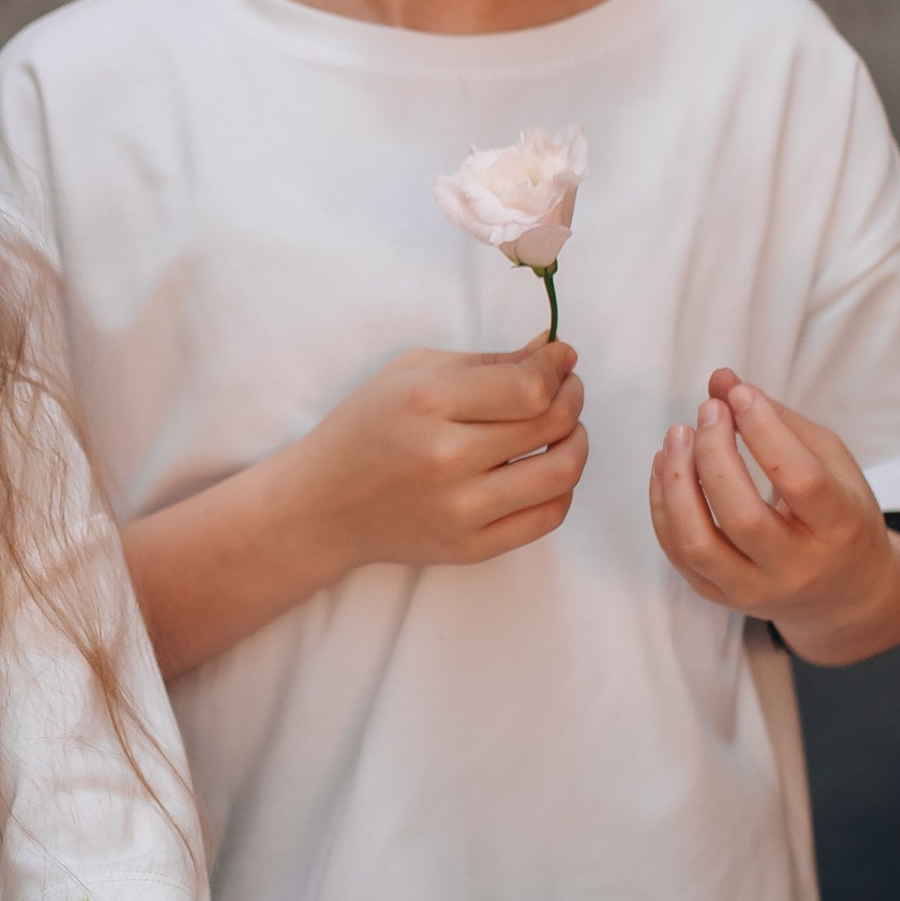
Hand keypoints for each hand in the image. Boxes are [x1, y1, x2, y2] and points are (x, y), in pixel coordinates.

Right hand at [310, 337, 588, 572]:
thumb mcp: (413, 372)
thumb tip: (555, 353)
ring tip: (564, 430)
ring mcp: (460, 509)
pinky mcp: (471, 547)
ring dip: (577, 442)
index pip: (531, 385)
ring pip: (561, 472)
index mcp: (427, 402)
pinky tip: (543, 470)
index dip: (558, 368)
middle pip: (552, 424)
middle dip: (572, 397)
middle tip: (565, 389)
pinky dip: (561, 488)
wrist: (323, 506)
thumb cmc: (368, 428)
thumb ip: (489, 361)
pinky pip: (548, 517)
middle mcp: (446, 457)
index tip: (560, 360)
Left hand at [649, 370, 899, 666]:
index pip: (801, 481)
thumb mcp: (829, 460)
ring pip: (698, 543)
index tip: (740, 394)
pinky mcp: (721, 596)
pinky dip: (664, 503)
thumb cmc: (838, 512)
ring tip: (677, 435)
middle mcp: (797, 568)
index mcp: (840, 528)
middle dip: (714, 453)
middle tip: (708, 410)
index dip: (765, 430)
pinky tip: (669, 465)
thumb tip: (721, 379)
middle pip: (742, 516)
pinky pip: (678, 552)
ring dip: (677, 481)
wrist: (844, 591)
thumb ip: (777, 418)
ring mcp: (755, 590)